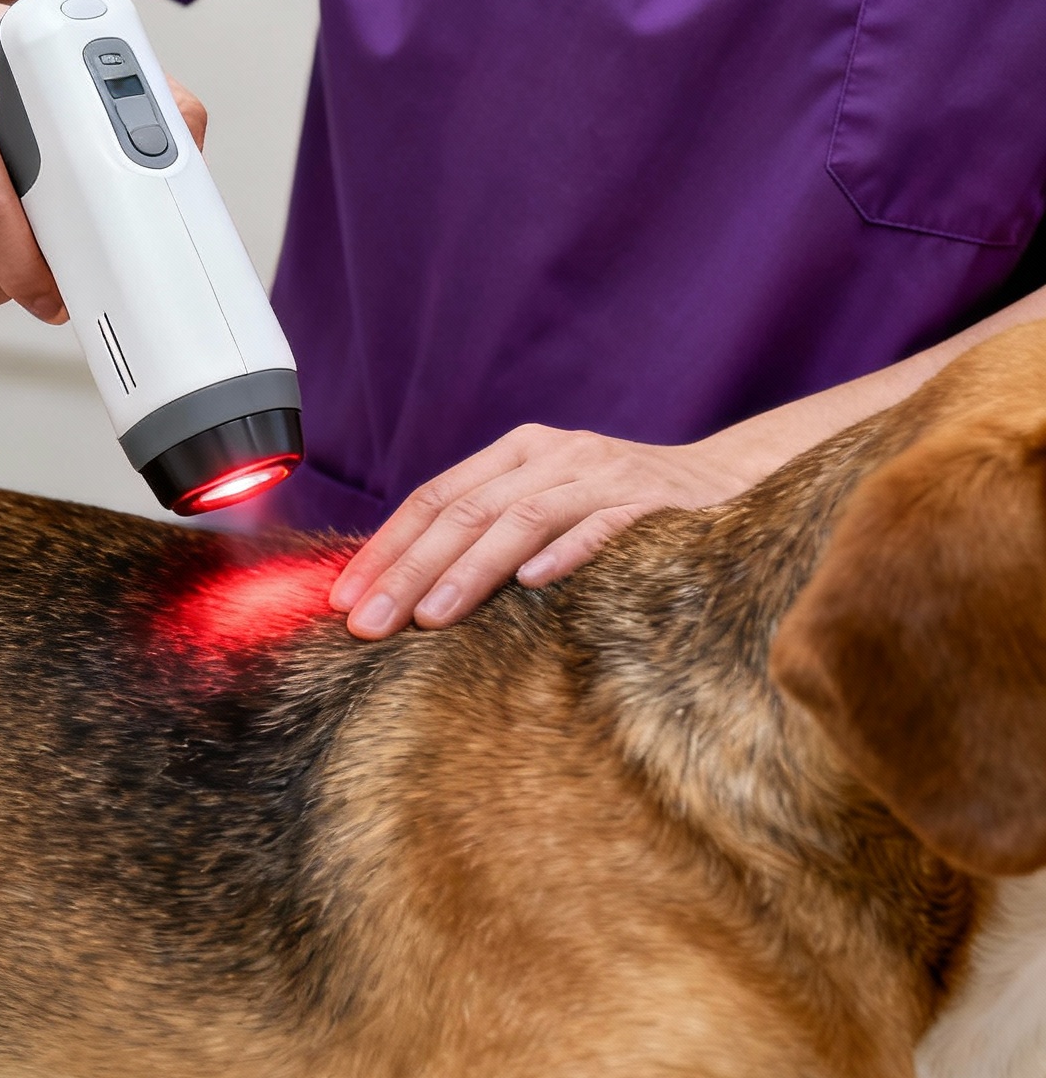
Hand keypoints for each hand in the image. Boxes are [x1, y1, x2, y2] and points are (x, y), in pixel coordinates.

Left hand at [328, 426, 758, 637]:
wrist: (734, 482)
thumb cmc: (622, 510)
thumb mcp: (547, 507)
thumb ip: (486, 532)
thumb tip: (401, 589)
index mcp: (518, 454)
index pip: (434, 499)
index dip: (385, 548)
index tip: (343, 599)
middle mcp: (555, 456)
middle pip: (464, 513)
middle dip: (408, 571)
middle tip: (368, 623)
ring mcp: (606, 476)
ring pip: (520, 520)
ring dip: (469, 572)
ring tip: (429, 620)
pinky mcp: (656, 505)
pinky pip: (603, 527)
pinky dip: (566, 554)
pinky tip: (533, 586)